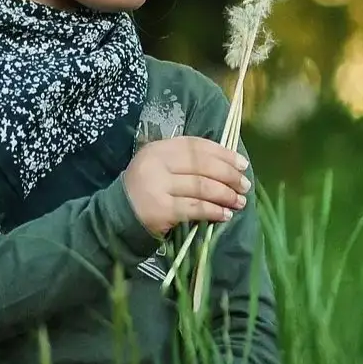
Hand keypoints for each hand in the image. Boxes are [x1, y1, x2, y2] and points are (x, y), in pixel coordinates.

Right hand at [122, 135, 250, 237]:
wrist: (117, 217)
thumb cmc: (148, 190)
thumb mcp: (162, 167)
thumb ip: (187, 161)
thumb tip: (230, 166)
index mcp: (158, 148)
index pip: (197, 146)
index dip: (223, 154)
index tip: (242, 164)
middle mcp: (156, 163)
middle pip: (203, 166)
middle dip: (229, 176)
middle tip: (245, 186)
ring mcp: (157, 186)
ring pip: (202, 187)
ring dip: (226, 195)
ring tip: (239, 202)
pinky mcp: (161, 209)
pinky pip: (196, 208)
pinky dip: (214, 211)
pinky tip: (225, 215)